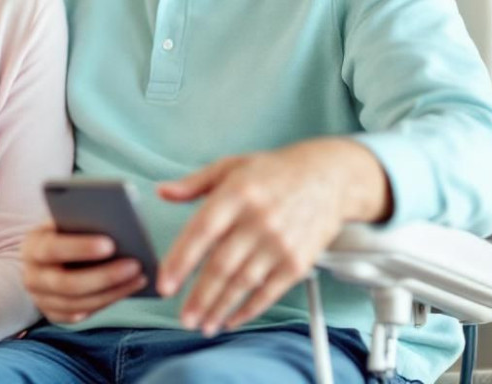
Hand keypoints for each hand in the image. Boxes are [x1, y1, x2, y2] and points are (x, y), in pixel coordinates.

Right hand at [21, 222, 148, 322]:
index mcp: (32, 246)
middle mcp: (32, 277)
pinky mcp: (54, 315)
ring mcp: (41, 300)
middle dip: (104, 276)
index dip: (80, 248)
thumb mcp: (63, 222)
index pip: (53, 249)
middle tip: (135, 265)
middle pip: (68, 284)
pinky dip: (107, 302)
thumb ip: (80, 223)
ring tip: (140, 277)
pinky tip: (129, 289)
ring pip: (79, 303)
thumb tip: (113, 226)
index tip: (111, 244)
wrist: (45, 257)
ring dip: (113, 292)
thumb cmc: (62, 232)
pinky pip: (83, 314)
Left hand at [156, 138, 390, 336]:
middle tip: (183, 318)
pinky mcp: (298, 261)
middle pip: (221, 265)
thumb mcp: (231, 166)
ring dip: (220, 308)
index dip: (180, 261)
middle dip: (199, 297)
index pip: (201, 232)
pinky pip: (269, 291)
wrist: (329, 177)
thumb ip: (193, 183)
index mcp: (236, 194)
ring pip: (243, 283)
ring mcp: (280, 243)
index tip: (164, 284)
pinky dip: (249, 309)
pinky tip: (233, 319)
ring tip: (203, 325)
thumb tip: (162, 192)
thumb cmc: (275, 172)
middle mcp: (258, 220)